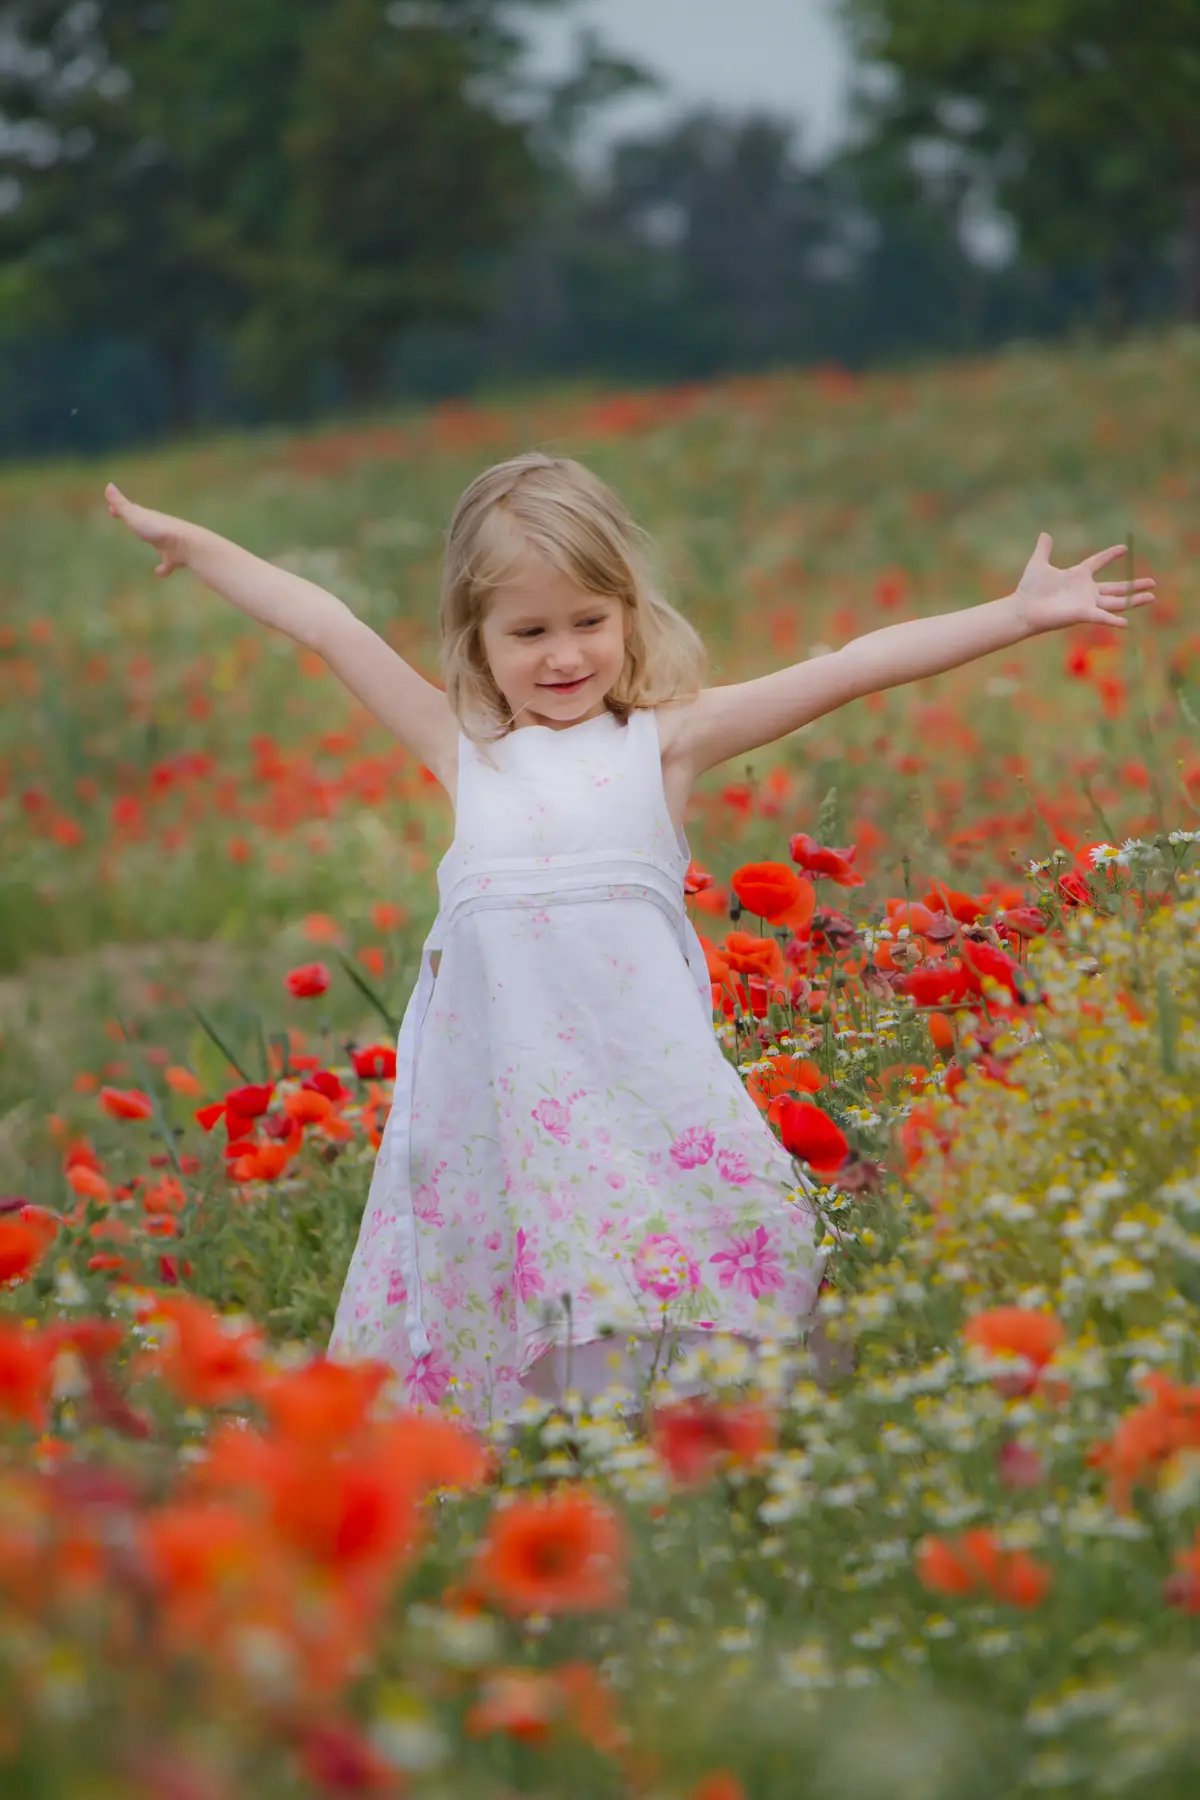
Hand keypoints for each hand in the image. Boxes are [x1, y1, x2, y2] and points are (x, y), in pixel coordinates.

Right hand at [105, 482, 189, 577]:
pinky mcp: (175, 558)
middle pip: (146, 524)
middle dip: (138, 523)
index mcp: (147, 517)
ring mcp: (168, 544)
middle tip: (130, 523)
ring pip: (160, 543)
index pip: (132, 510)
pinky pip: (168, 564)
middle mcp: (158, 529)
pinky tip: (159, 574)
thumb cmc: (158, 529)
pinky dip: (163, 569)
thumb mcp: (135, 516)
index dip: (121, 509)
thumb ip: (121, 504)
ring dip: (155, 544)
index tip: (112, 509)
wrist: (187, 544)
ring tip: (151, 546)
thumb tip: (108, 485)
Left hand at [1011, 533, 1155, 634]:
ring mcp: (1087, 603)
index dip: (1110, 555)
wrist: (1023, 609)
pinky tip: (1127, 623)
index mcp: (1077, 576)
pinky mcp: (1083, 614)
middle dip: (1134, 586)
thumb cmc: (1029, 589)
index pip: (1098, 562)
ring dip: (1134, 600)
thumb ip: (1044, 549)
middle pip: (1116, 588)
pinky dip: (1114, 620)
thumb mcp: (1039, 564)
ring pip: (1116, 602)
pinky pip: (1102, 617)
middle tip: (1153, 582)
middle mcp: (1086, 591)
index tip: (1124, 548)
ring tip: (1152, 597)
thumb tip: (1045, 534)